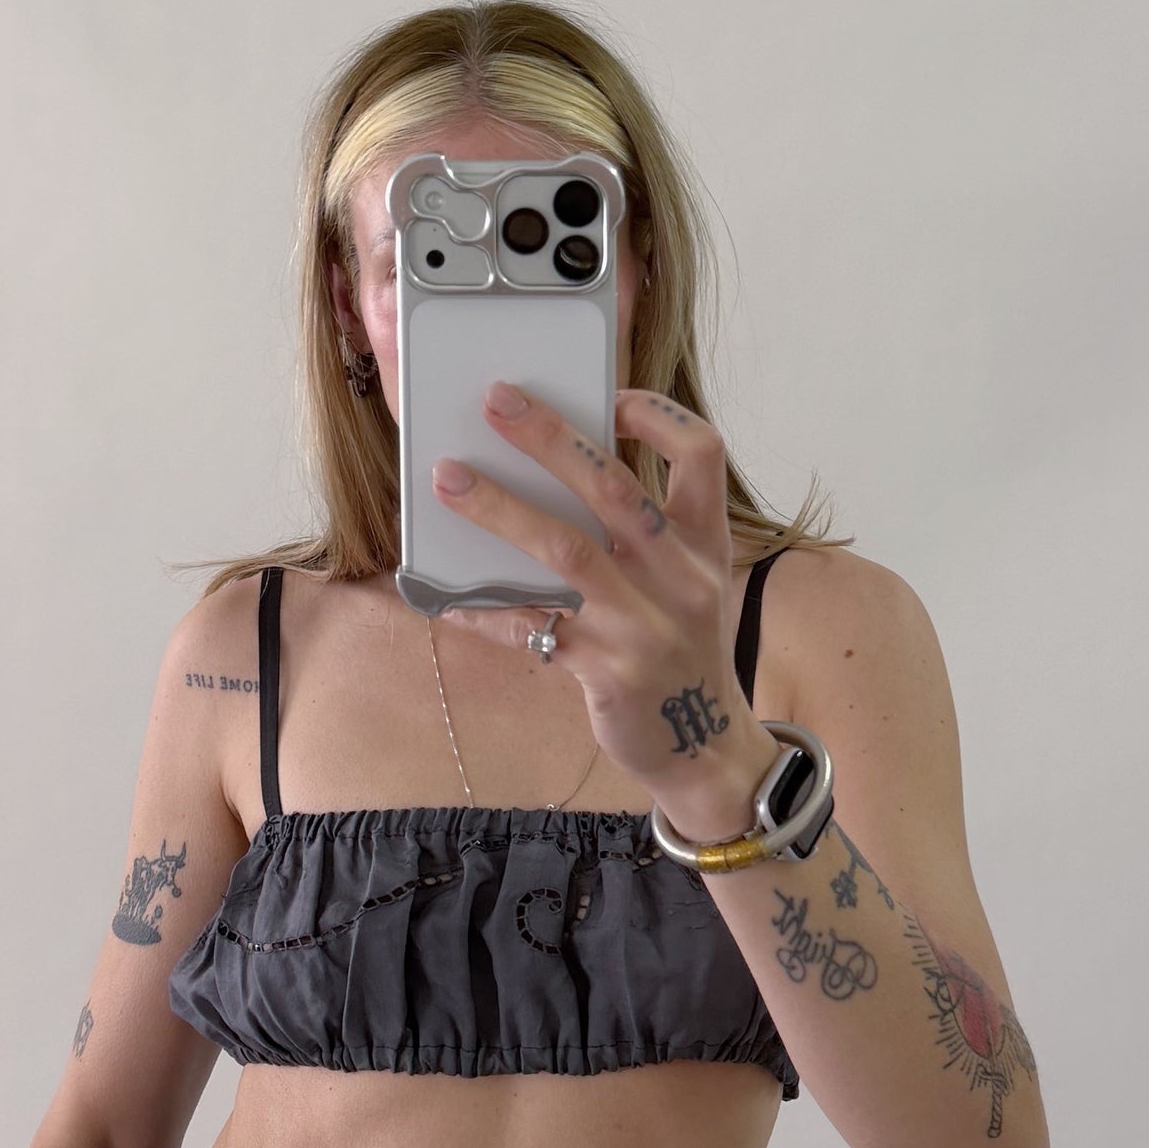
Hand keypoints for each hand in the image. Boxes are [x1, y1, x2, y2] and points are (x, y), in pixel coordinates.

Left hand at [430, 383, 770, 808]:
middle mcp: (682, 578)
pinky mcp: (608, 672)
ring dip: (500, 509)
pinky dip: (483, 611)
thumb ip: (642, 540)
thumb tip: (548, 482)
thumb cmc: (682, 654)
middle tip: (496, 400)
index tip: (608, 397)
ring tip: (448, 479)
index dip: (656, 415)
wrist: (705, 750)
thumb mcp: (687, 588)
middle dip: (550, 438)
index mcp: (705, 546)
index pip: (701, 453)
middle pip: (614, 488)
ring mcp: (645, 625)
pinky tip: (442, 600)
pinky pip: (531, 629)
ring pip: (564, 549)